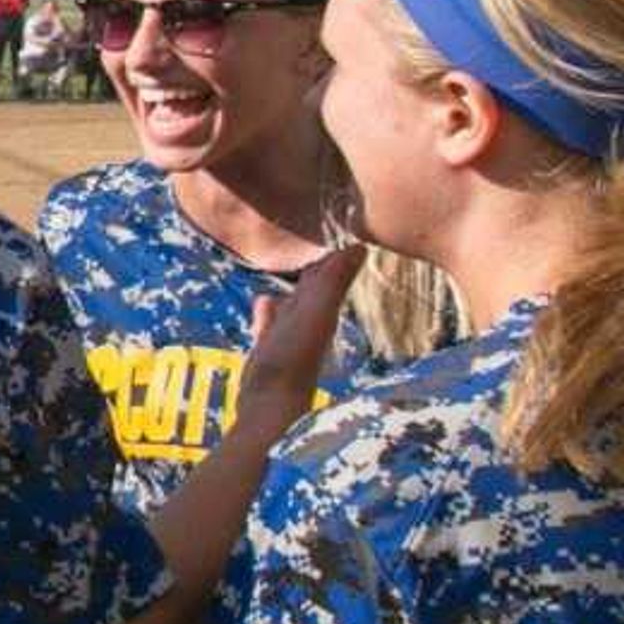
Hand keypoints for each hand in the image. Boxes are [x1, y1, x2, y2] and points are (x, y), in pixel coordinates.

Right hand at [232, 244, 365, 448]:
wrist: (270, 408)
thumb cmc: (292, 361)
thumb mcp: (314, 315)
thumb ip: (333, 283)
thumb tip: (360, 245)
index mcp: (323, 306)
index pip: (332, 267)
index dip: (334, 243)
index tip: (335, 214)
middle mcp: (311, 318)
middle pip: (315, 279)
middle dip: (315, 255)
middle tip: (311, 224)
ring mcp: (289, 334)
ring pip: (294, 298)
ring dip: (292, 280)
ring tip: (287, 258)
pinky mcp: (269, 348)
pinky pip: (271, 320)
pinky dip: (270, 306)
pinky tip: (263, 299)